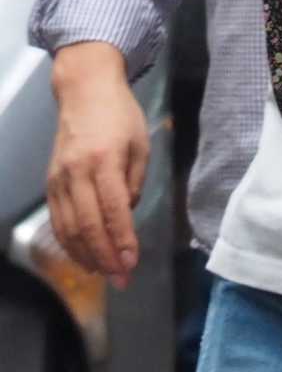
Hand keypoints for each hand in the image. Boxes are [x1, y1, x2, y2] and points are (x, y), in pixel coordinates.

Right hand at [46, 43, 148, 282]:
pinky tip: (82, 256)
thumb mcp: (140, 144)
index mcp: (104, 161)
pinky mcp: (50, 183)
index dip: (122, 240)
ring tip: (105, 273)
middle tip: (121, 279)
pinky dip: (69, 243)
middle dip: (106, 257)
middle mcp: (76, 173)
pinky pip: (58, 220)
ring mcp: (58, 179)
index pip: (114, 210)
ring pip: (68, 228)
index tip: (133, 262)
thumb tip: (126, 215)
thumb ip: (134, 182)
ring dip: (86, 255)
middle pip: (88, 225)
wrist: (84, 92)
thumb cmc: (120, 116)